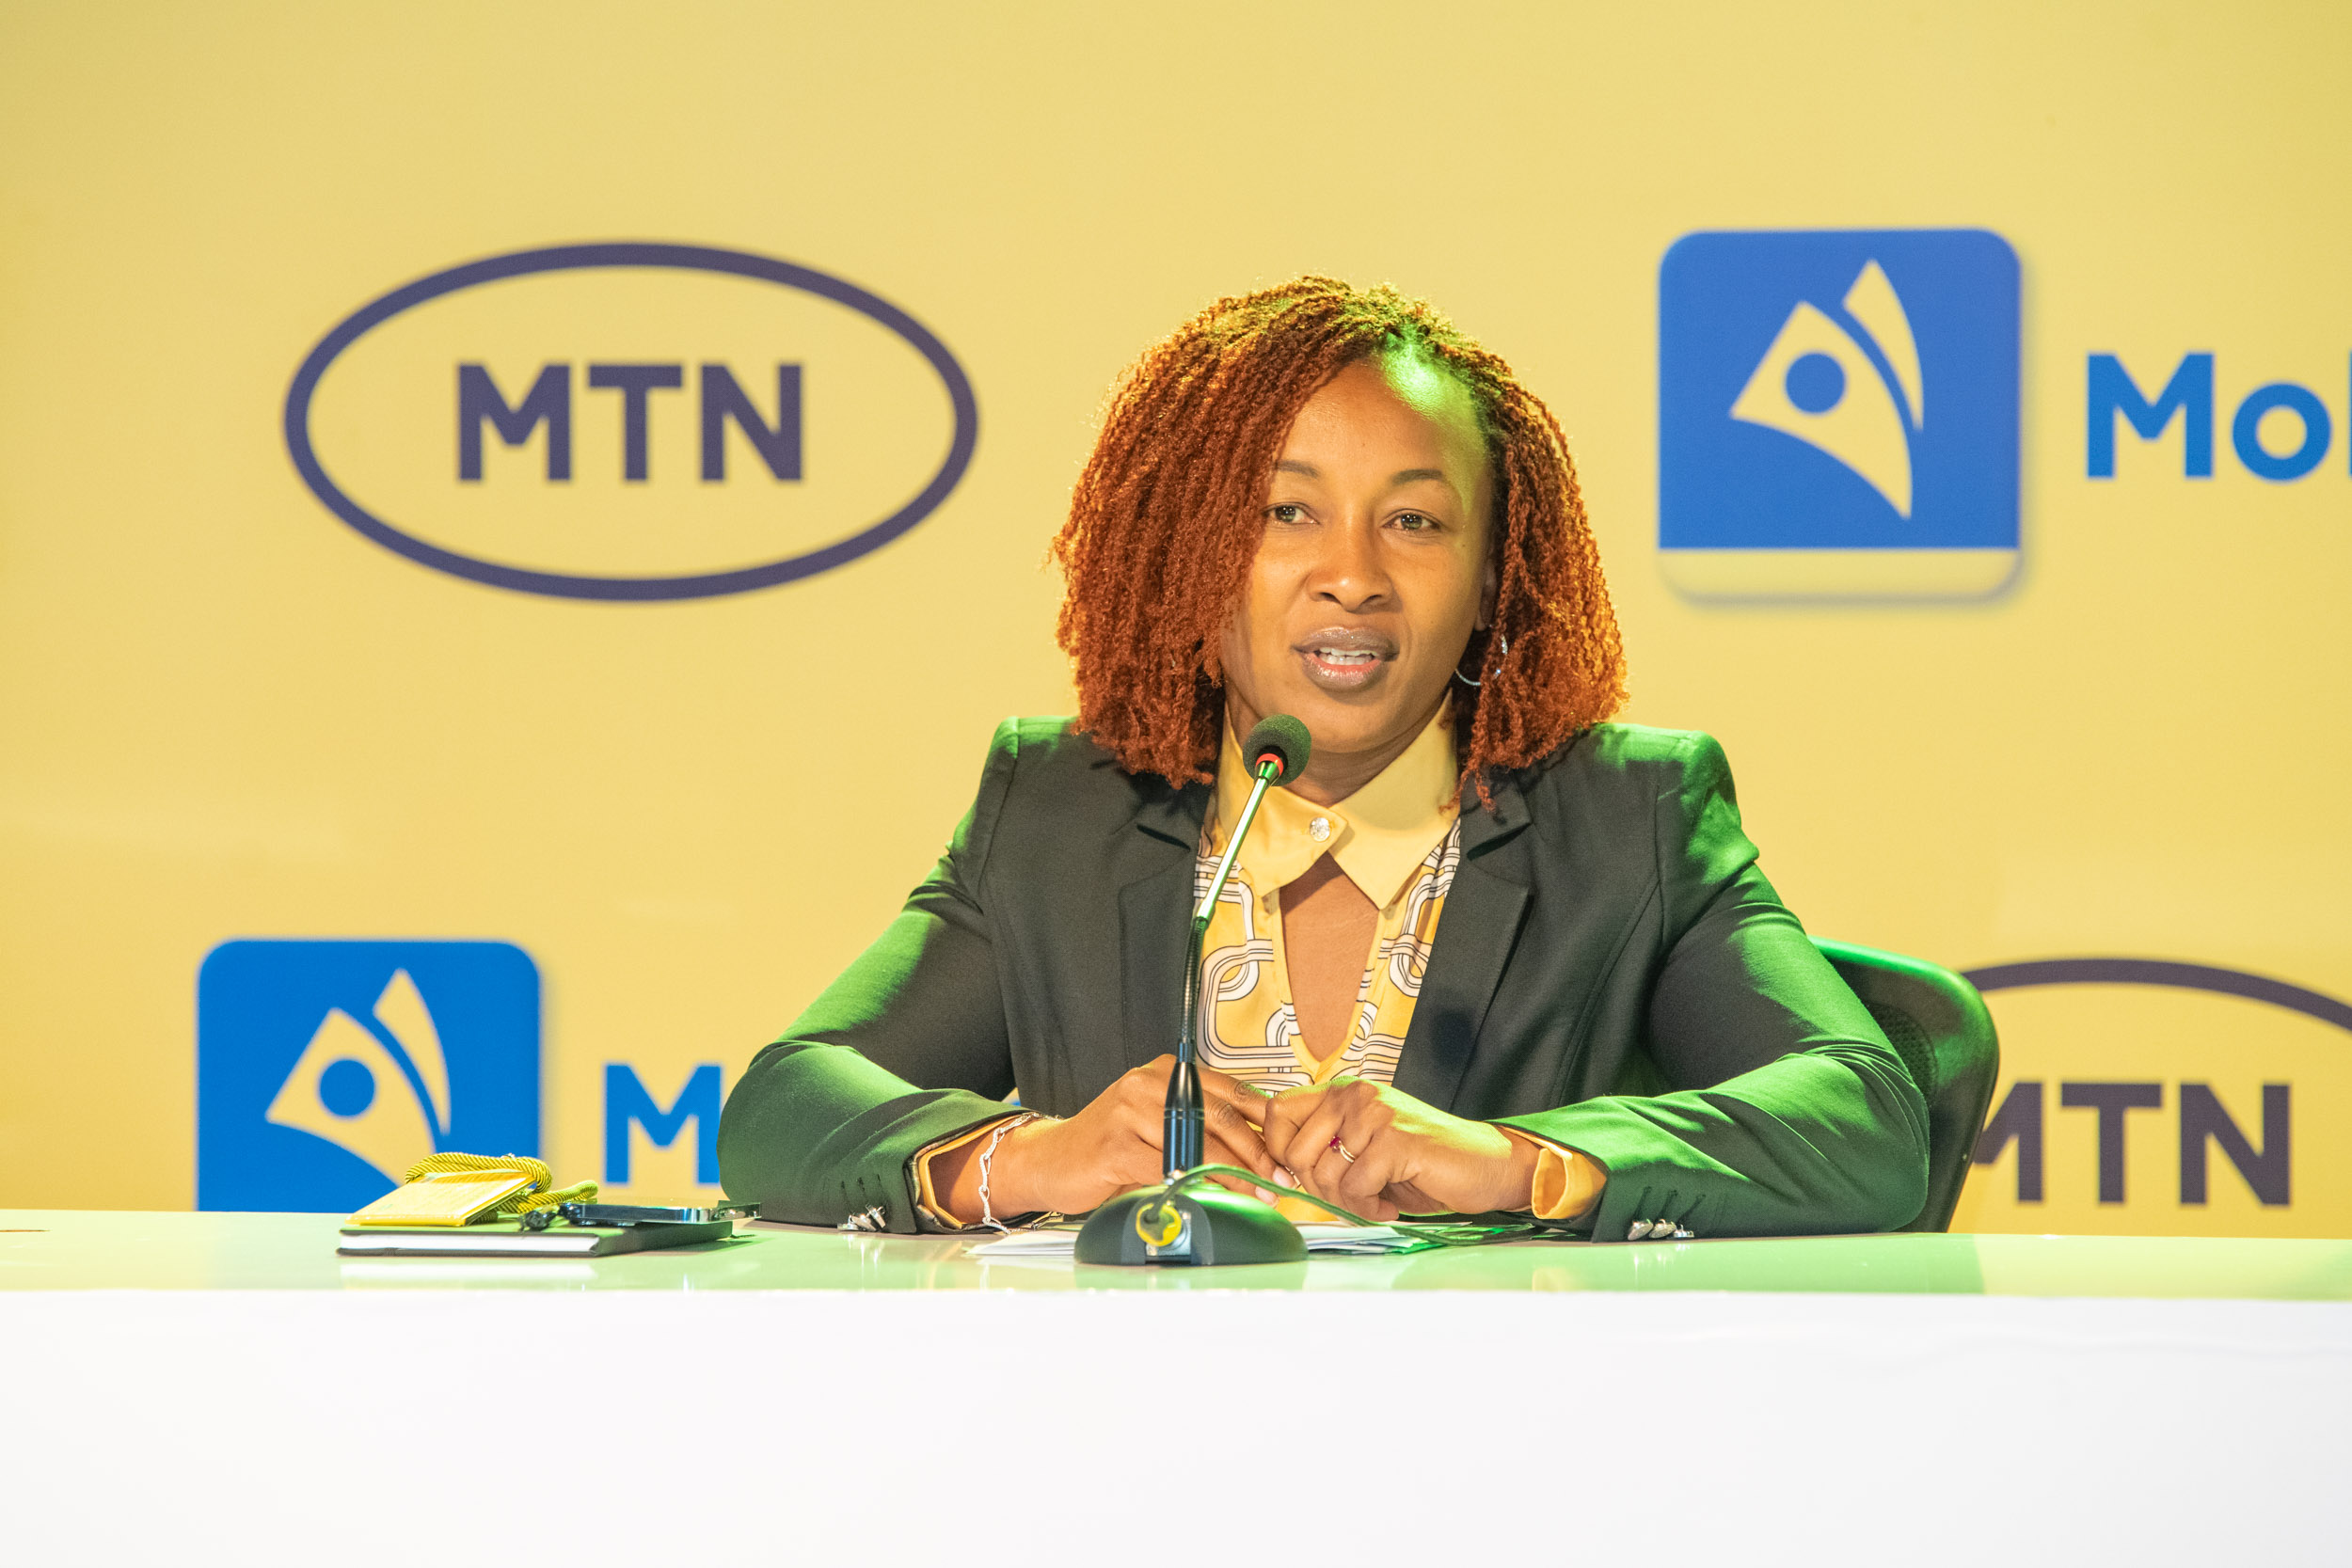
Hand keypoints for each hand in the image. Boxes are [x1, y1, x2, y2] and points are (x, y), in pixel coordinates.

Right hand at [934, 1057, 1280, 1221]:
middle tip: (1281, 1178)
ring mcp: (1130, 1111)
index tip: (1288, 1149)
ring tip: (1260, 1192)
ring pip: (1201, 1143)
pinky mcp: (1117, 1145)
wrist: (1050, 1161)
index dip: (1265, 1123)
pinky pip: (1172, 1166)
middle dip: (1259, 1152)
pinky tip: (1216, 1195)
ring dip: (1238, 1173)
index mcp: (1168, 1072)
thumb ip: (1201, 1128)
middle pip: (1221, 1116)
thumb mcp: (1159, 1125)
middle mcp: (1150, 1082)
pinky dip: (1200, 1183)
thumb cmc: (1111, 1147)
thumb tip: (1262, 1151)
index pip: (1231, 1091)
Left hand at [1258, 1077, 1536, 1221]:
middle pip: (1293, 1150)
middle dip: (1316, 1188)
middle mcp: (1356, 1096)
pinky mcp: (1395, 1140)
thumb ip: (1326, 1150)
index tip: (1293, 1180)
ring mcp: (1375, 1115)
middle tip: (1349, 1197)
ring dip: (1347, 1202)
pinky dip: (1369, 1207)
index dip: (1275, 1151)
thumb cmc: (1425, 1163)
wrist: (1486, 1165)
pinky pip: (1355, 1187)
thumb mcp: (1365, 1149)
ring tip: (1375, 1201)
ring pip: (1324, 1173)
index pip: (1279, 1111)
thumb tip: (1278, 1173)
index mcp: (1345, 1093)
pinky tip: (1389, 1205)